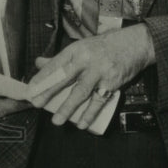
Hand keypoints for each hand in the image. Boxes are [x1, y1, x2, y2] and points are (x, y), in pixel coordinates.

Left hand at [26, 24, 154, 129]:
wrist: (137, 44)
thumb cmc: (106, 46)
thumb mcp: (83, 46)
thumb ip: (62, 58)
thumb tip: (39, 64)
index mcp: (77, 49)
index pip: (55, 64)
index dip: (41, 78)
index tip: (30, 90)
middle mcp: (87, 59)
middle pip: (64, 77)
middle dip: (49, 92)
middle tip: (37, 104)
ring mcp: (100, 71)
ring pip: (80, 92)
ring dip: (68, 108)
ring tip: (56, 121)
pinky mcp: (112, 82)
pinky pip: (98, 101)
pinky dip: (90, 114)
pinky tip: (82, 124)